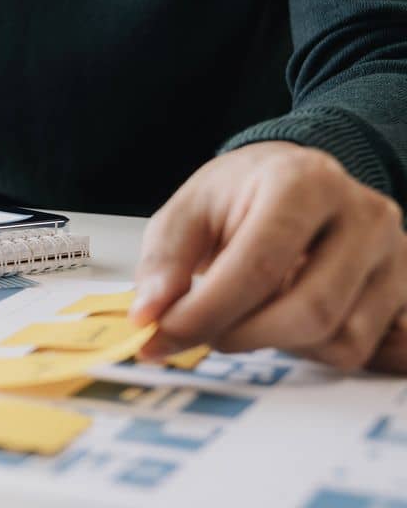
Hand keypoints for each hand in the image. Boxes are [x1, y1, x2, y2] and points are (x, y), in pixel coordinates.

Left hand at [132, 142, 406, 372]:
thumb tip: (150, 315)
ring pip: (341, 339)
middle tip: (203, 333)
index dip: (206, 312)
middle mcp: (364, 215)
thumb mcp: (189, 210)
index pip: (259, 266)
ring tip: (250, 315)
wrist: (300, 180)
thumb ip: (164, 260)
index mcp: (304, 183)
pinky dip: (316, 352)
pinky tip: (288, 325)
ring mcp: (396, 256)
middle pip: (309, 311)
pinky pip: (366, 351)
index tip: (162, 337)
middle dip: (243, 336)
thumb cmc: (242, 196)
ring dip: (281, 346)